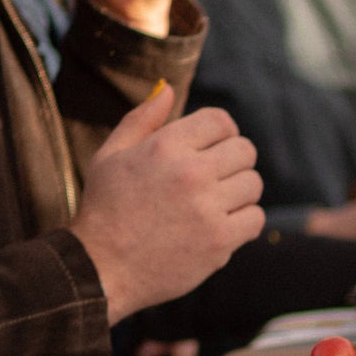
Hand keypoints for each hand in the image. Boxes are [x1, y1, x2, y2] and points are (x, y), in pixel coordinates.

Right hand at [71, 86, 262, 322]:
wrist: (100, 267)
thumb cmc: (104, 209)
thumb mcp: (111, 154)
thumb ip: (143, 119)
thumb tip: (168, 88)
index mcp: (166, 146)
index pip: (221, 121)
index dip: (222, 132)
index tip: (214, 147)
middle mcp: (191, 173)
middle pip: (245, 150)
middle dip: (233, 160)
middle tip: (216, 176)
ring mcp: (208, 208)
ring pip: (253, 184)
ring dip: (240, 191)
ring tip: (217, 201)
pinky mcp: (219, 241)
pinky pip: (255, 219)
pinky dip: (244, 221)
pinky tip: (222, 224)